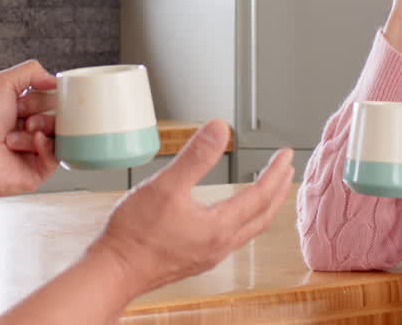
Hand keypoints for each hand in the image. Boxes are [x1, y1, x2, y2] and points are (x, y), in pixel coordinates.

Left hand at [0, 60, 59, 198]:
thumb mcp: (3, 82)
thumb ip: (31, 71)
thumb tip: (55, 80)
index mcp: (21, 111)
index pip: (50, 99)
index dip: (44, 96)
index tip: (32, 97)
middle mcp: (28, 130)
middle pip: (57, 116)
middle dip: (43, 112)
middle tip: (26, 116)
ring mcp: (34, 150)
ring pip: (57, 134)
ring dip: (41, 127)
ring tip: (24, 130)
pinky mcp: (38, 170)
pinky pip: (57, 155)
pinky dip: (47, 145)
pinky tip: (34, 141)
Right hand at [88, 120, 293, 298]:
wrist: (113, 271)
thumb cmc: (135, 235)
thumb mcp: (165, 186)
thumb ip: (195, 157)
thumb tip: (220, 129)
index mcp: (218, 227)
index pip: (260, 196)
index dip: (275, 173)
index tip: (286, 155)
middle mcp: (219, 244)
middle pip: (262, 216)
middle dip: (278, 190)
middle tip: (288, 171)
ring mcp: (208, 255)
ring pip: (249, 229)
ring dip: (263, 207)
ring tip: (267, 191)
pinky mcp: (194, 259)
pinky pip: (232, 237)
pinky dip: (243, 219)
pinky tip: (230, 214)